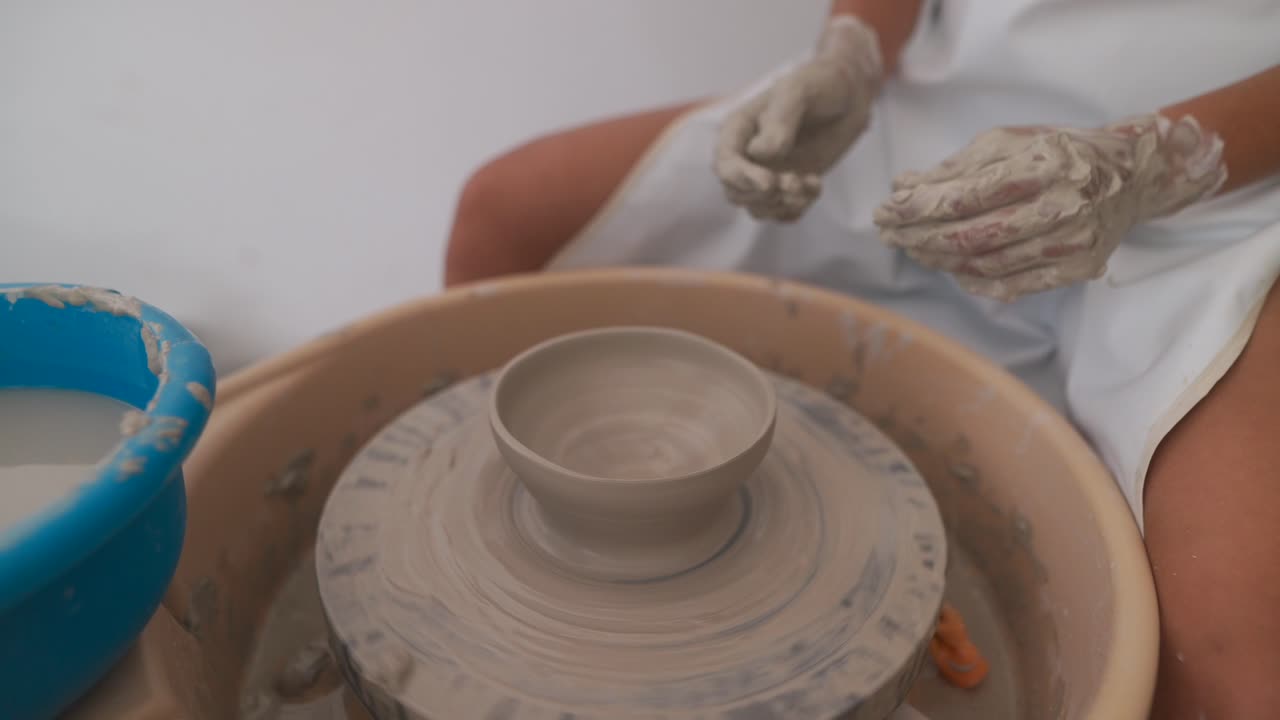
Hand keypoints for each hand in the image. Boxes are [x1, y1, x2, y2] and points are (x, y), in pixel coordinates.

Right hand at [714, 15, 882, 221]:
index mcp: (739, 130)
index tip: (769, 182)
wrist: (849, 95)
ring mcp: (767, 173)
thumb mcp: (798, 92)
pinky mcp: (788, 186)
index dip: (742, 179)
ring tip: (810, 184)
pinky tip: (816, 185)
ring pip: (758, 208)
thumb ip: (779, 121)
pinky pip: (783, 212)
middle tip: (795, 181)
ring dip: (783, 204)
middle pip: (737, 194)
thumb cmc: (819, 84)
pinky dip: (798, 208)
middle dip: (766, 196)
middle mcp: (747, 156)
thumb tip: (761, 154)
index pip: (725, 165)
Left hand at [873, 114, 1226, 300]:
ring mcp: (1073, 242)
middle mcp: (1064, 204)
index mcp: (1045, 163)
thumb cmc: (1061, 152)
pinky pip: (1013, 285)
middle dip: (919, 236)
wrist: (1133, 176)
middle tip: (887, 234)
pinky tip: (951, 269)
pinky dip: (975, 280)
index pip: (967, 196)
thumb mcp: (1010, 142)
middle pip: (972, 234)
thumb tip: (902, 186)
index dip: (919, 207)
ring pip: (987, 263)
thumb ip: (956, 167)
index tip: (885, 210)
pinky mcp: (1078, 268)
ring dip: (940, 259)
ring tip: (912, 248)